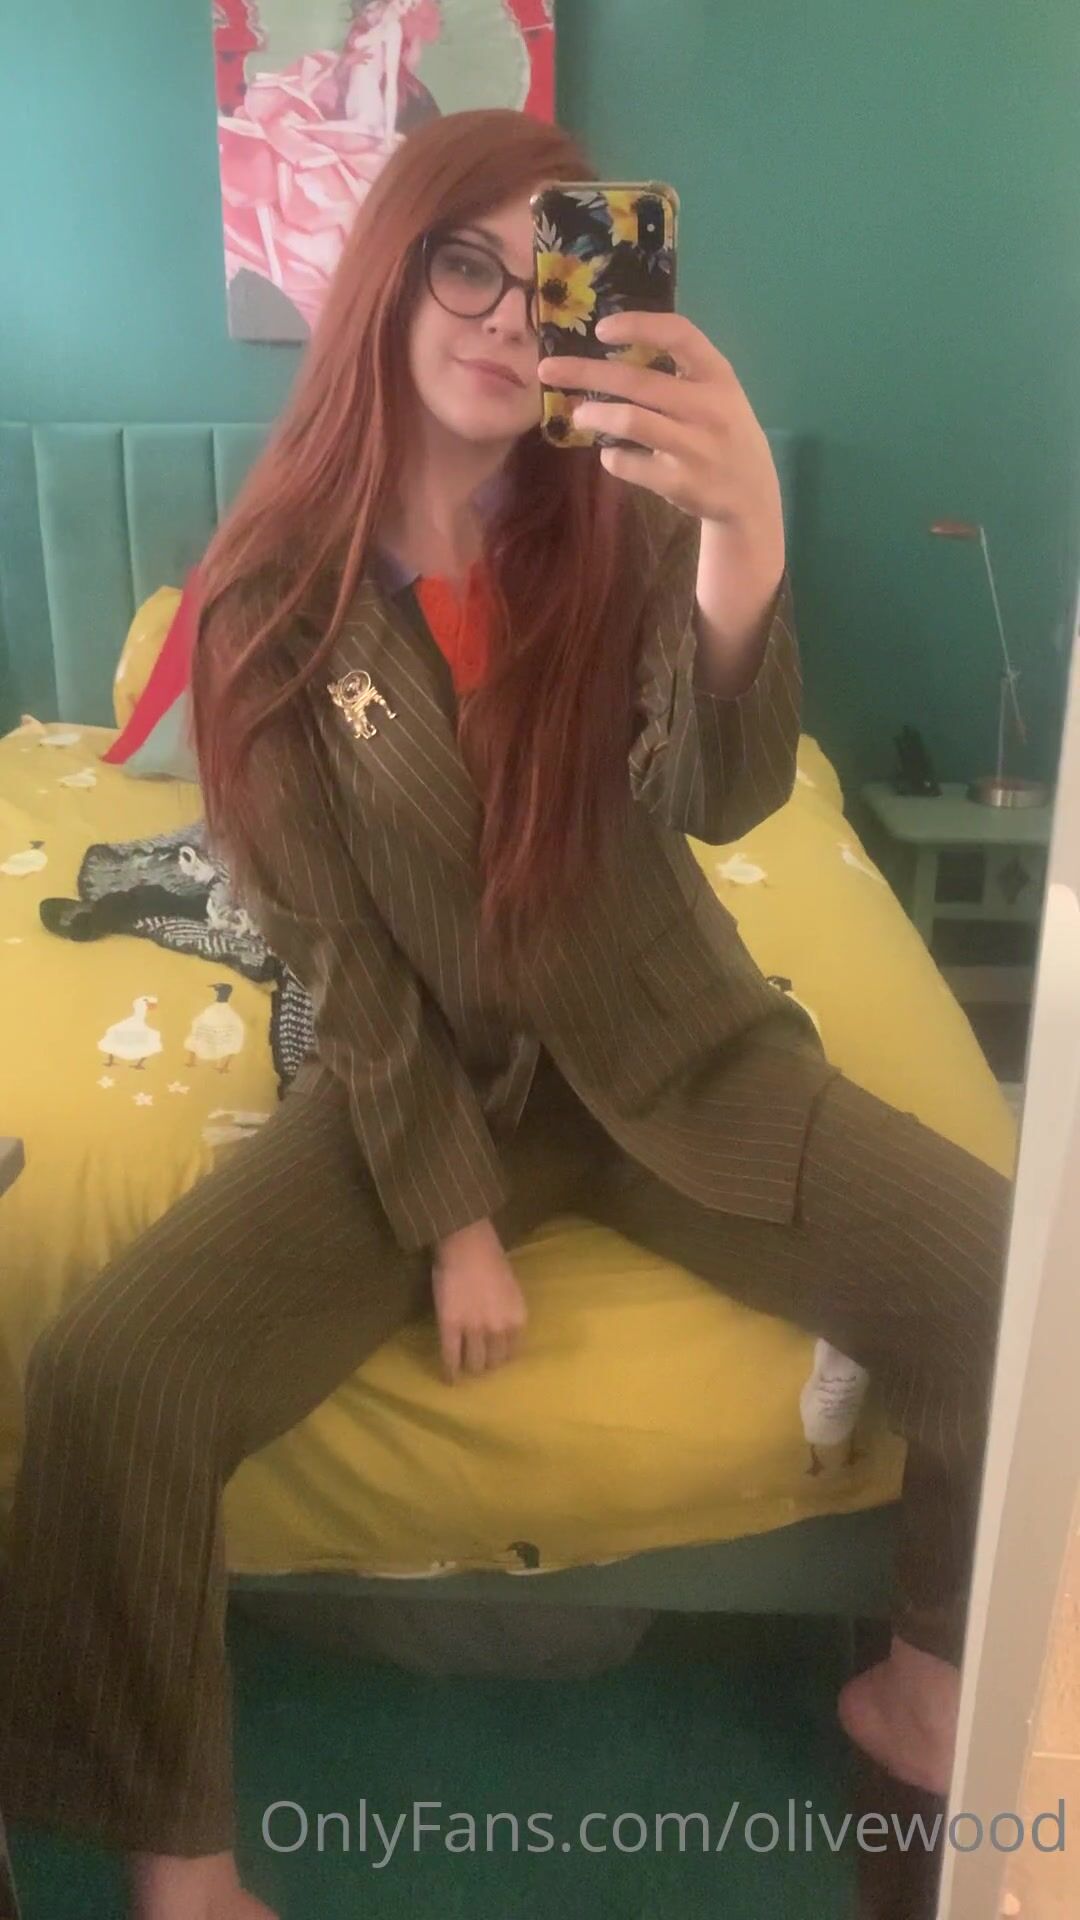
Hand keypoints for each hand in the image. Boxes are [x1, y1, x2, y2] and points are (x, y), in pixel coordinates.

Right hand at [431, 1217, 526, 1383]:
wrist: (467, 1243)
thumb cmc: (491, 1258)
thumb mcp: (511, 1290)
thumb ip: (508, 1313)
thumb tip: (501, 1332)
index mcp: (518, 1319)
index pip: (513, 1352)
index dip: (502, 1356)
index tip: (494, 1358)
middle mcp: (500, 1329)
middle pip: (493, 1361)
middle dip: (485, 1363)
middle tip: (476, 1360)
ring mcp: (474, 1330)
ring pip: (473, 1363)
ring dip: (468, 1367)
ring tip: (462, 1368)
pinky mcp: (450, 1327)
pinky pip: (450, 1357)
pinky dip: (449, 1371)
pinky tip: (448, 1379)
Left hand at [537, 310, 783, 558]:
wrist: (751, 497)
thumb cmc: (723, 433)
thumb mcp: (718, 393)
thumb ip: (679, 371)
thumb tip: (611, 347)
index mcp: (719, 375)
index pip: (679, 334)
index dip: (638, 325)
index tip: (600, 329)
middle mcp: (709, 407)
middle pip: (637, 380)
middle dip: (584, 372)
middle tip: (548, 369)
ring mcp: (695, 446)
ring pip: (629, 421)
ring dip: (593, 416)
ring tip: (577, 415)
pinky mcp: (680, 482)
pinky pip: (629, 464)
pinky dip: (611, 458)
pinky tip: (610, 455)